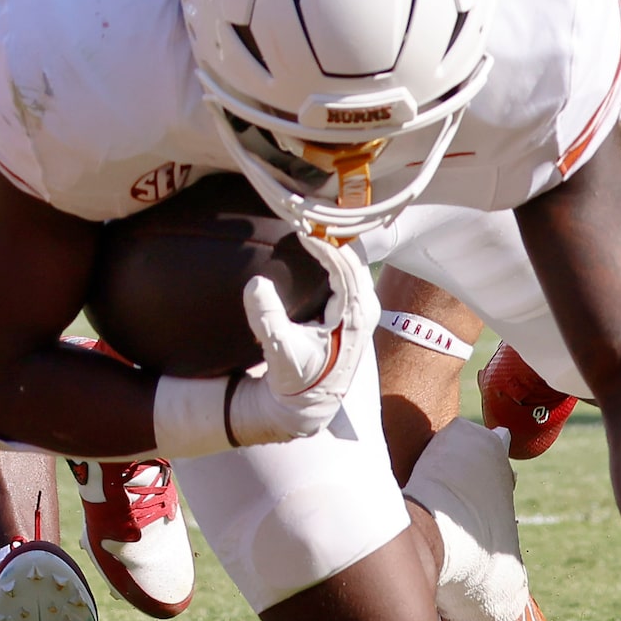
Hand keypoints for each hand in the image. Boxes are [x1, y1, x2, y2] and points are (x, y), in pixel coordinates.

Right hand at [231, 233, 373, 442]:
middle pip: (353, 259)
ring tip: (310, 225)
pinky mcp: (356, 310)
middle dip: (331, 237)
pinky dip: (336, 256)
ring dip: (335, 245)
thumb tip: (255, 284)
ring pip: (354, 263)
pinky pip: (350, 272)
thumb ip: (267, 319)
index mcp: (353, 316)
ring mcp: (363, 308)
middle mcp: (365, 309)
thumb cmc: (296, 379)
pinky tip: (317, 244)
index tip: (301, 229)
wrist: (310, 403)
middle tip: (305, 216)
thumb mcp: (279, 351)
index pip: (344, 267)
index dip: (324, 245)